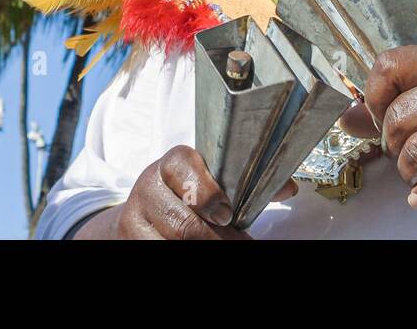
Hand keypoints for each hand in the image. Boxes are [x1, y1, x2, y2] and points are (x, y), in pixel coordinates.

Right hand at [87, 145, 296, 239]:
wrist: (143, 213)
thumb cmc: (188, 193)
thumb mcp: (210, 181)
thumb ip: (245, 183)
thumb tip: (287, 187)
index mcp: (171, 163)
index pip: (182, 167)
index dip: (206, 191)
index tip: (228, 213)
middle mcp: (147, 185)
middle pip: (181, 220)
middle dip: (215, 238)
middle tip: (239, 243)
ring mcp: (134, 216)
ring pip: (172, 241)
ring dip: (206, 246)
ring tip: (226, 245)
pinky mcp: (129, 238)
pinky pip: (158, 250)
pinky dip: (185, 253)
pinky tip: (202, 249)